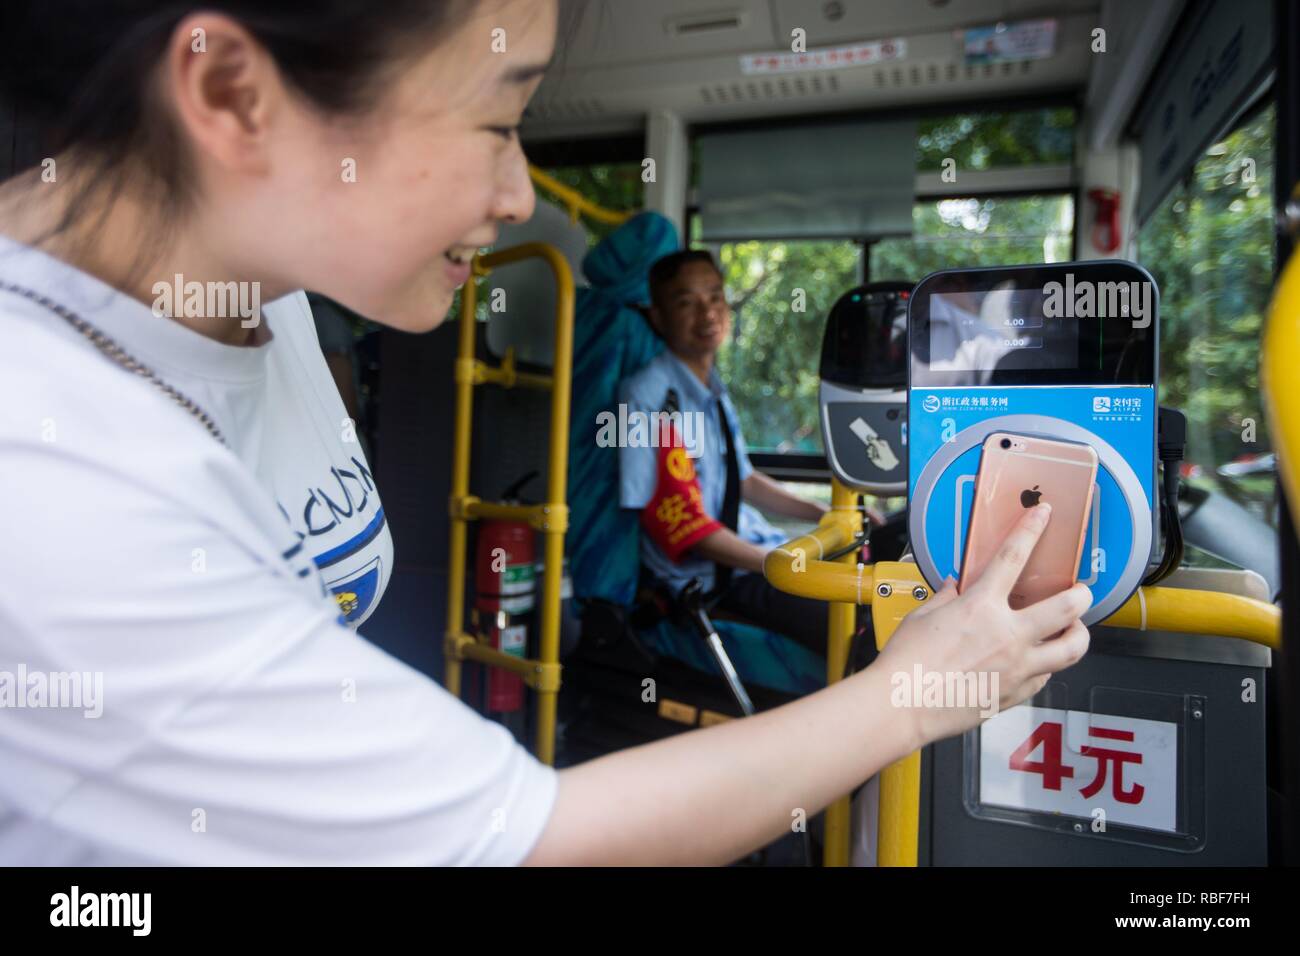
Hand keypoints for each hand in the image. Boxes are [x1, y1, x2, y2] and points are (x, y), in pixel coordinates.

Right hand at [871, 503, 1091, 748]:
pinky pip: (1045, 677)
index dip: (1032, 530)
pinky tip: (1036, 662)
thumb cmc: (906, 664)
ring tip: (1073, 630)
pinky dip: (1045, 666)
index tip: (1044, 515)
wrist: (901, 705)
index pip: (1014, 557)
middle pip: (1067, 608)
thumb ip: (946, 599)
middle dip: (1081, 594)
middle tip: (1080, 592)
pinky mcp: (1015, 694)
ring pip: (1071, 649)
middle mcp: (1007, 635)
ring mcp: (1016, 667)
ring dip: (1077, 635)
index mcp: (981, 607)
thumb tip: (955, 588)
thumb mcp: (922, 617)